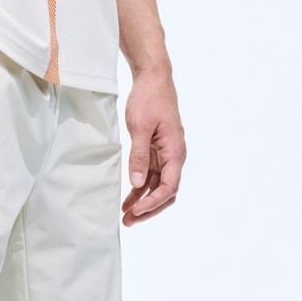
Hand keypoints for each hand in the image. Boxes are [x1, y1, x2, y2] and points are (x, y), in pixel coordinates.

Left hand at [121, 69, 185, 225]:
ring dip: (143, 202)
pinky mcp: (157, 152)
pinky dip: (140, 189)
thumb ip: (139, 156)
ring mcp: (166, 155)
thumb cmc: (149, 99)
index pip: (169, 186)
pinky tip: (128, 199)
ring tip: (125, 216)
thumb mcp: (140, 128)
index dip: (153, 202)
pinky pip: (151, 176)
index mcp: (175, 151)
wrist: (153, 78)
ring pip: (158, 187)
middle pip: (166, 192)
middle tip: (129, 221)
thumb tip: (136, 183)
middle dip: (149, 209)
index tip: (137, 211)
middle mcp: (174, 156)